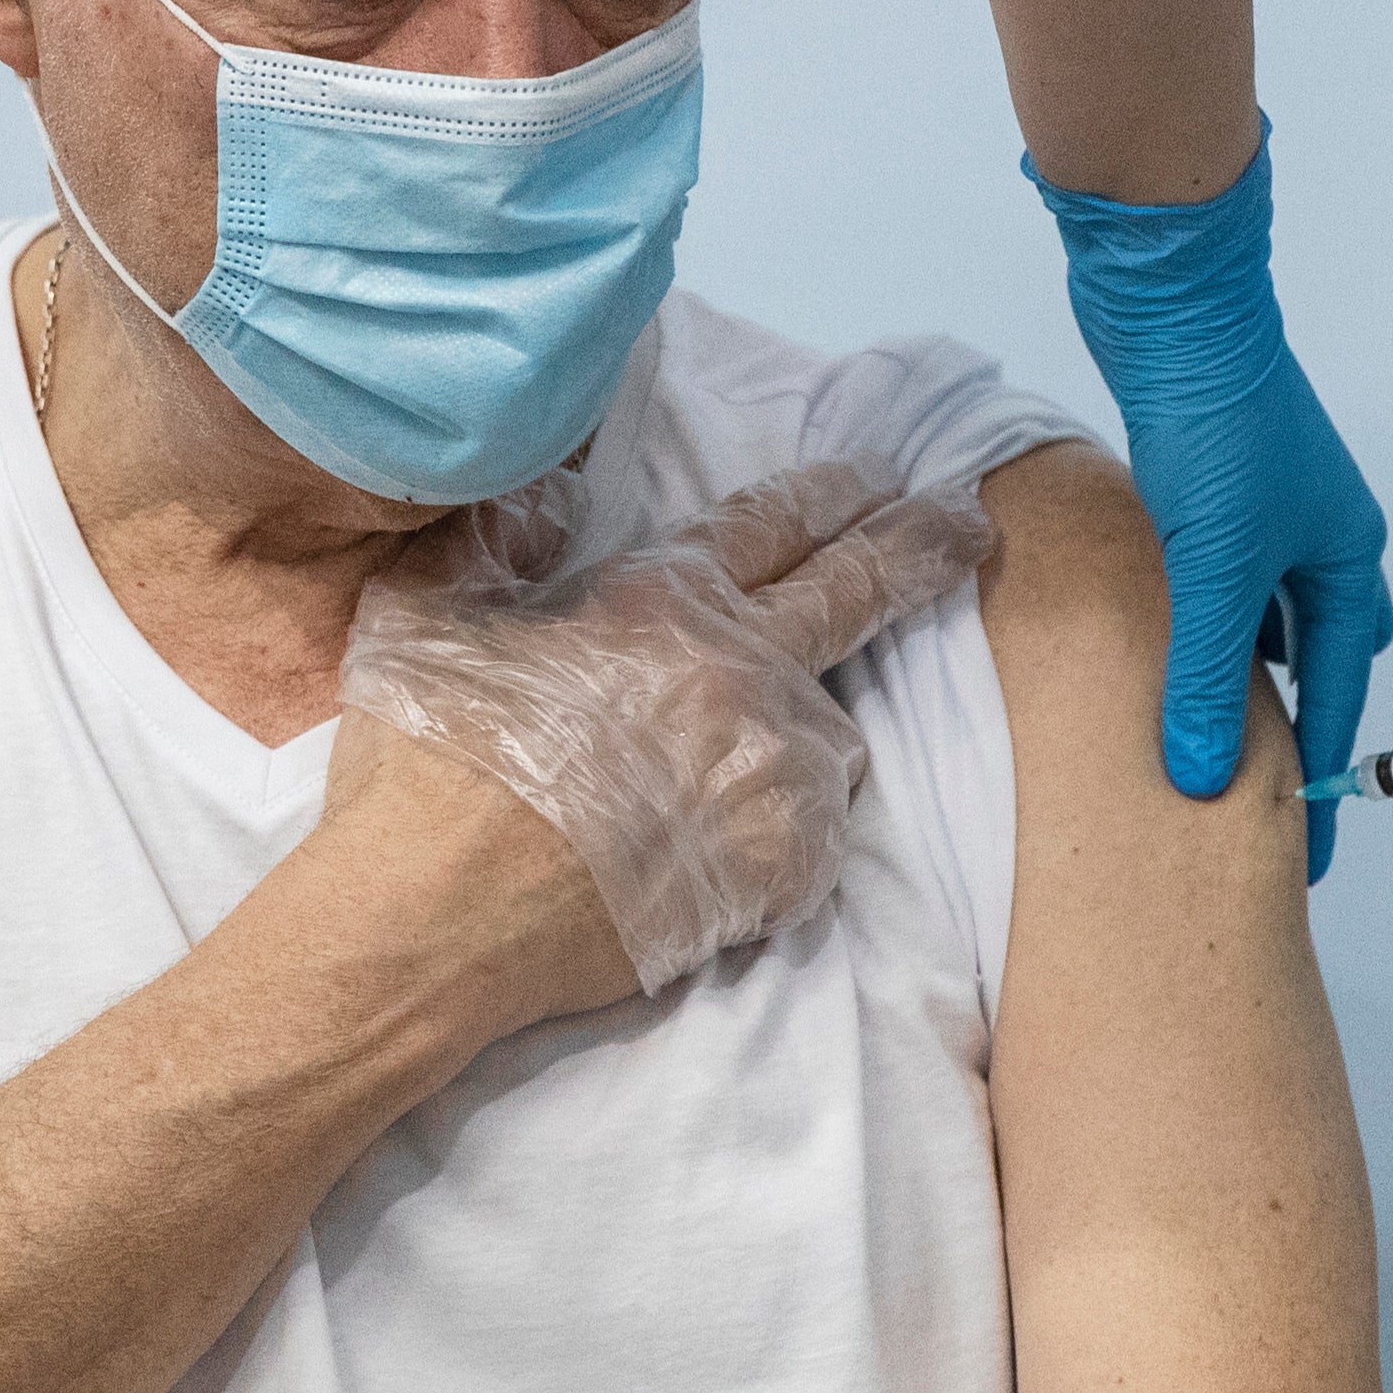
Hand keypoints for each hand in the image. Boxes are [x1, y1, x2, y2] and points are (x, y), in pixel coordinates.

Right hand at [336, 458, 996, 1015]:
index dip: (830, 491)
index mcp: (661, 598)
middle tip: (970, 524)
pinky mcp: (786, 863)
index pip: (774, 521)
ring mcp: (773, 767)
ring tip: (749, 766)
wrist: (428, 917)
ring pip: (832, 732)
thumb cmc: (421, 766)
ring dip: (806, 735)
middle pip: (859, 588)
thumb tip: (555, 490)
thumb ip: (500, 536)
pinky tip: (723, 851)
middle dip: (921, 545)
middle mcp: (740, 667)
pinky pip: (813, 834)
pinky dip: (783, 835)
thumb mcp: (426, 610)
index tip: (878, 475)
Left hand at [1028, 125, 1391, 863]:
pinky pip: (1219, 585)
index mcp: (1347, 562)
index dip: (1318, 778)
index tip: (1299, 851)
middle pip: (1316, 659)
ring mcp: (1269, 512)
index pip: (1338, 698)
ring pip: (1261, 621)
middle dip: (1290, 727)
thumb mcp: (1213, 570)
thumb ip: (1205, 677)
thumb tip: (1203, 780)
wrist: (1175, 308)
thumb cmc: (1217, 425)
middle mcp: (1320, 540)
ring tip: (1198, 738)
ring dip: (1236, 673)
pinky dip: (1199, 625)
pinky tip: (1158, 646)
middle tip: (1250, 797)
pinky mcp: (1215, 489)